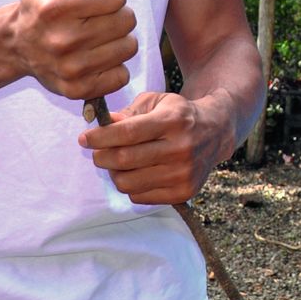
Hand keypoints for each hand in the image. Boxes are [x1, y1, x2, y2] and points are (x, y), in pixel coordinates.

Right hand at [15, 0, 137, 101]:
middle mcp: (62, 39)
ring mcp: (70, 68)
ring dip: (118, 39)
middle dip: (117, 14)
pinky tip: (95, 57)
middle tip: (98, 16)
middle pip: (127, 20)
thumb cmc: (42, 3)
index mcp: (55, 6)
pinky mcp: (77, 90)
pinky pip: (121, 75)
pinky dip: (113, 65)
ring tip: (98, 35)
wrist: (17, 45)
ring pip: (128, 47)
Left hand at [80, 89, 231, 204]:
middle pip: (124, 160)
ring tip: (118, 163)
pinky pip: (140, 197)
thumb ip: (129, 113)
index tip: (85, 138)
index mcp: (173, 121)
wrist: (215, 132)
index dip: (100, 137)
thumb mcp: (157, 102)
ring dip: (114, 173)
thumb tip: (103, 126)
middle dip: (101, 156)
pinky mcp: (184, 192)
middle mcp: (181, 148)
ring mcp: (183, 174)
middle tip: (97, 152)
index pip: (127, 133)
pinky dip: (131, 185)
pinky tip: (137, 173)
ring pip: (128, 182)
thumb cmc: (178, 114)